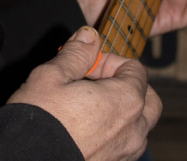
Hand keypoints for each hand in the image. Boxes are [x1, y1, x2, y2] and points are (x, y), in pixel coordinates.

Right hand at [7, 26, 160, 160]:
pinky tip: (83, 130)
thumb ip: (77, 53)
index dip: (110, 61)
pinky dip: (111, 134)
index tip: (86, 64)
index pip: (136, 69)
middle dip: (125, 86)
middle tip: (94, 84)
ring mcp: (125, 154)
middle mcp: (134, 130)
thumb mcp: (52, 75)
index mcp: (125, 100)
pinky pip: (122, 146)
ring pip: (137, 126)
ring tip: (85, 107)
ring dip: (119, 111)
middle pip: (147, 99)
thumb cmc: (39, 122)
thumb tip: (89, 36)